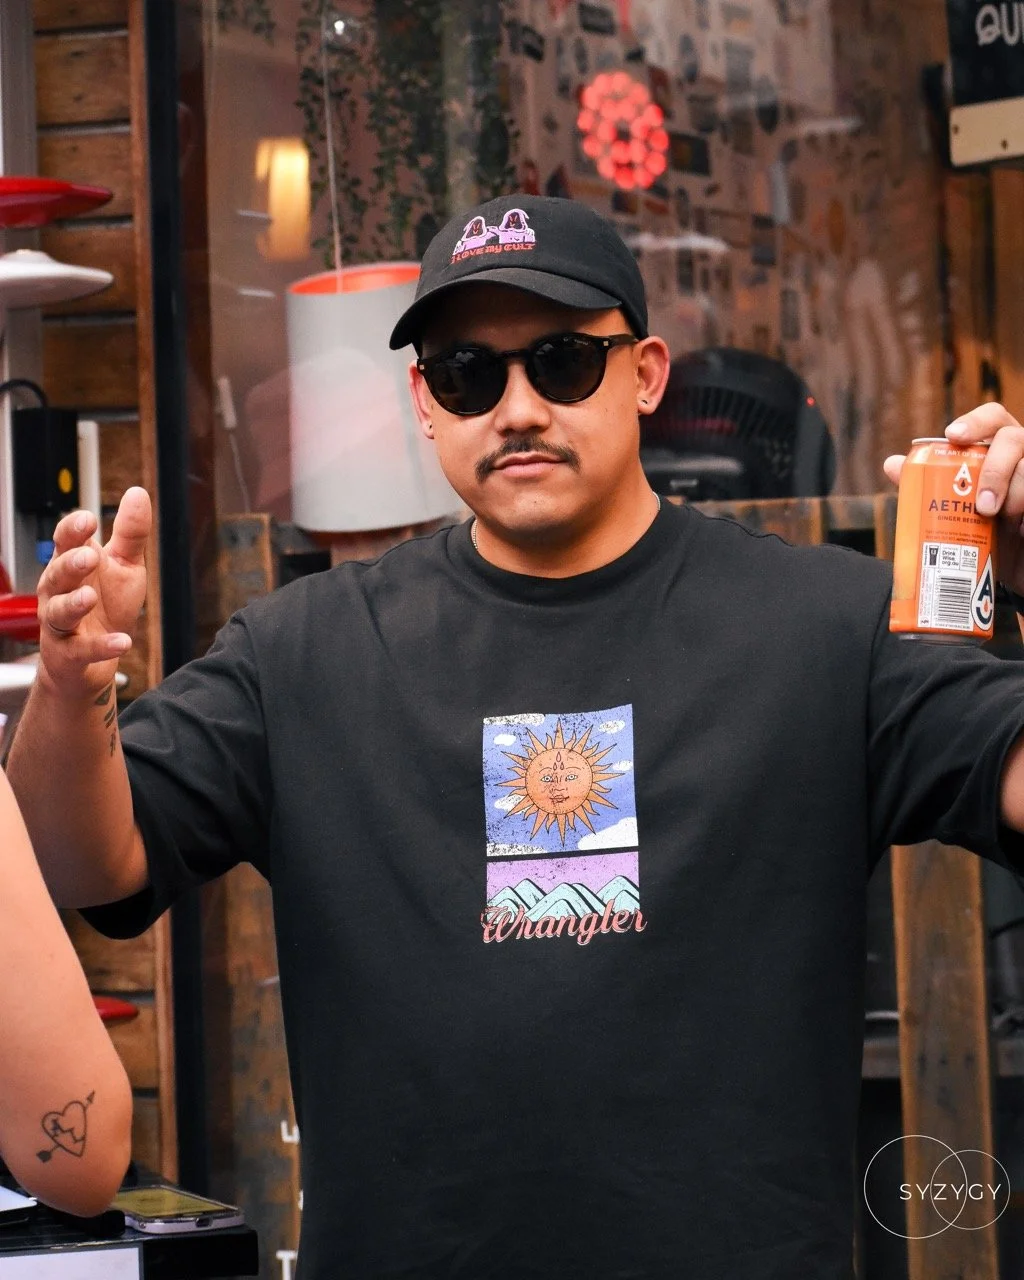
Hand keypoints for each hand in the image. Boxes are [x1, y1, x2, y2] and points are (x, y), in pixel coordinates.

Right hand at [35, 487, 151, 698]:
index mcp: (72, 564)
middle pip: (57, 573)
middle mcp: (59, 591)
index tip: (88, 519)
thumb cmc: (108, 606)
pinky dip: (101, 646)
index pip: (65, 541)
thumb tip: (138, 493)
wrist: (95, 659)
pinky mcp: (69, 653)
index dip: (73, 529)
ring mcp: (61, 624)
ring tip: (90, 597)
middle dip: (70, 563)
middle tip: (89, 557)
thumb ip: (130, 533)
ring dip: (74, 603)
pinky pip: (81, 649)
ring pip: (59, 610)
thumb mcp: (125, 566)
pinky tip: (121, 641)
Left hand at [883, 403, 1023, 595]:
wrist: (1007, 567)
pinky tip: (1021, 531)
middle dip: (995, 470)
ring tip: (1002, 521)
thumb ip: (925, 485)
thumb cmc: (981, 530)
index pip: (993, 417)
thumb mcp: (953, 509)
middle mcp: (1021, 455)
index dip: (975, 422)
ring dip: (1015, 494)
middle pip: (1015, 439)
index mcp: (997, 448)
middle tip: (982, 506)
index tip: (953, 435)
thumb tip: (892, 464)